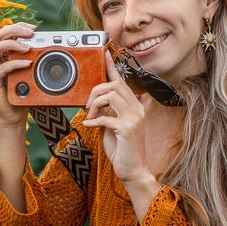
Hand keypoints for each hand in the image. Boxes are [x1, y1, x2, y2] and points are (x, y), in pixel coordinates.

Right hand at [0, 21, 36, 129]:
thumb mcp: (29, 72)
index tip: (33, 28)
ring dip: (12, 43)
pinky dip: (15, 64)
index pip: (3, 33)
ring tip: (28, 48)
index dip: (17, 26)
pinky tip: (27, 64)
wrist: (14, 116)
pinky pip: (1, 68)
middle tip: (31, 33)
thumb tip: (45, 45)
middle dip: (13, 30)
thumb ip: (31, 59)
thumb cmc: (22, 94)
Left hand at [82, 49, 155, 184]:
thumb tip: (94, 103)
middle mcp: (138, 109)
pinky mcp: (127, 130)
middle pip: (115, 85)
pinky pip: (106, 117)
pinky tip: (89, 125)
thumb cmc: (122, 150)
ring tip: (90, 116)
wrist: (133, 171)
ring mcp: (134, 119)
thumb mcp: (112, 127)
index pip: (123, 82)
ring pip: (111, 95)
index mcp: (135, 107)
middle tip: (88, 105)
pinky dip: (93, 120)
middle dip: (97, 90)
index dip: (113, 67)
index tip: (105, 54)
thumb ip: (107, 113)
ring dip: (95, 104)